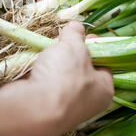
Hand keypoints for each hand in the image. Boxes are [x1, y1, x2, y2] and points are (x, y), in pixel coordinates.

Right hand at [0, 21, 113, 135]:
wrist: (31, 108)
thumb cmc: (64, 78)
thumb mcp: (74, 47)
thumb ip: (75, 35)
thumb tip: (76, 26)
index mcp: (103, 90)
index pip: (104, 64)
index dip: (95, 47)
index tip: (85, 36)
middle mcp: (86, 101)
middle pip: (79, 67)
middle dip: (69, 51)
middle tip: (62, 38)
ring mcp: (62, 104)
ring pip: (59, 73)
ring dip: (52, 59)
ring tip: (46, 47)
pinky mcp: (42, 104)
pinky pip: (43, 81)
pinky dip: (38, 70)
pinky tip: (34, 60)